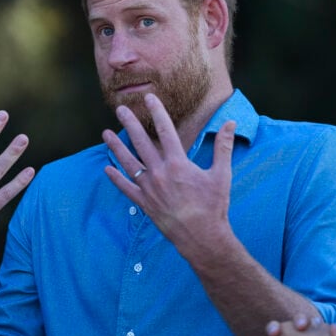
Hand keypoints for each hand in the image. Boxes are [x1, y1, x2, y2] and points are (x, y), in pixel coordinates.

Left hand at [102, 93, 235, 255]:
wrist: (201, 237)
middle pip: (141, 142)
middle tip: (120, 109)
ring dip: (116, 147)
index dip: (157, 112)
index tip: (149, 98)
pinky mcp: (144, 204)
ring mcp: (149, 189)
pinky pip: (126, 188)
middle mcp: (159, 173)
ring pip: (128, 163)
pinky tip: (107, 169)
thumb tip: (230, 123)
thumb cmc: (213, 206)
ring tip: (105, 134)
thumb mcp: (221, 174)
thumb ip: (223, 147)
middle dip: (130, 124)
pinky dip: (116, 178)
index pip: (165, 130)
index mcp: (178, 163)